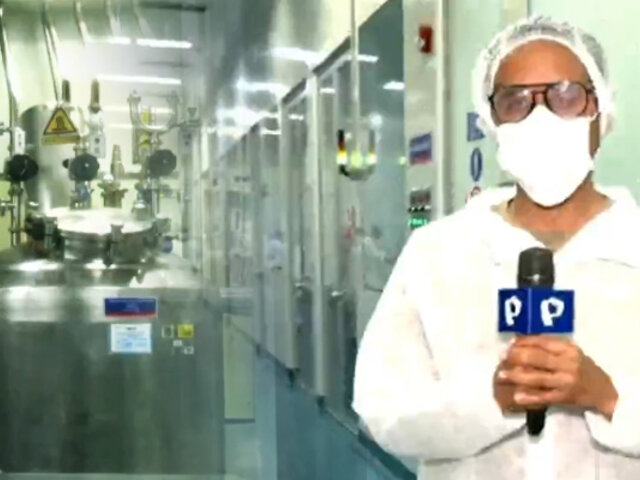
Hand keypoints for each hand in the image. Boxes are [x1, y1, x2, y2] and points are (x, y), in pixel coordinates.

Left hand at [496, 336, 617, 418]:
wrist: (604, 391)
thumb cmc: (581, 367)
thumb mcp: (570, 351)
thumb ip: (548, 346)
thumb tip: (518, 341)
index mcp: (568, 349)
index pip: (542, 342)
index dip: (523, 342)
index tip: (508, 343)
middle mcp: (568, 364)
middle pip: (538, 358)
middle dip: (516, 356)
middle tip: (502, 356)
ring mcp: (566, 382)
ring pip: (537, 378)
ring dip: (517, 376)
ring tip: (501, 375)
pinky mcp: (565, 398)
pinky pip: (544, 397)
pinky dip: (530, 396)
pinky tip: (517, 396)